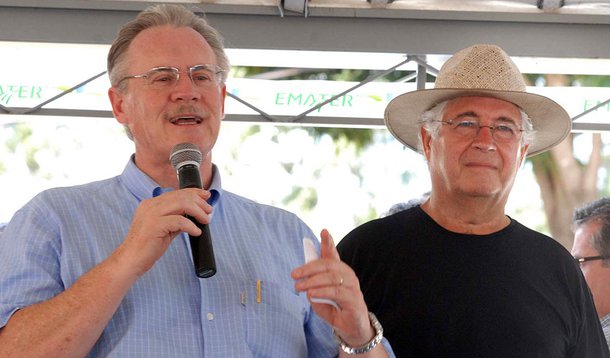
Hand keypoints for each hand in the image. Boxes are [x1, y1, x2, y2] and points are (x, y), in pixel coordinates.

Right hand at [116, 188, 212, 276]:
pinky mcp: (155, 225)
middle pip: (181, 196)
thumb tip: (194, 214)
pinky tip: (196, 232)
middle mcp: (150, 205)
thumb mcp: (164, 228)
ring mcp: (152, 214)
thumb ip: (176, 219)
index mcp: (151, 204)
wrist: (131, 260)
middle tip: (209, 211)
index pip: (176, 193)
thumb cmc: (147, 246)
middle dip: (199, 202)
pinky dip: (191, 226)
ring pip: (182, 204)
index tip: (206, 196)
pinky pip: (180, 221)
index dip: (194, 192)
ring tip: (205, 220)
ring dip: (198, 211)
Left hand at [291, 229, 374, 346]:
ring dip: (312, 281)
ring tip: (299, 286)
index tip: (323, 231)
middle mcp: (348, 275)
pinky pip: (336, 292)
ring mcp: (353, 286)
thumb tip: (304, 279)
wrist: (351, 329)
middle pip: (328, 265)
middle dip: (309, 267)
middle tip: (294, 274)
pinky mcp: (354, 299)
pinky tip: (311, 294)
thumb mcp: (320, 294)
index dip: (328, 242)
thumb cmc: (335, 309)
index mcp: (339, 272)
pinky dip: (322, 291)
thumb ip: (313, 285)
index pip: (333, 254)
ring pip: (331, 277)